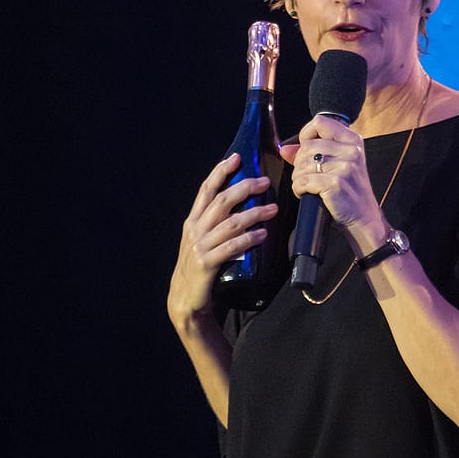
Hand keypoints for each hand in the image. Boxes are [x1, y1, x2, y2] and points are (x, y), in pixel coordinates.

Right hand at [166, 153, 276, 331]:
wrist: (185, 300)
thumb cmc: (200, 268)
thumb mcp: (204, 241)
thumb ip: (216, 224)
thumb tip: (241, 205)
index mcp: (193, 221)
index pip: (206, 190)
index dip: (220, 172)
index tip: (236, 157)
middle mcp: (194, 229)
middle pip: (221, 201)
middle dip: (244, 188)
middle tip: (264, 182)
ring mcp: (200, 246)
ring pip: (230, 223)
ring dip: (254, 213)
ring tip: (273, 209)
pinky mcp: (207, 264)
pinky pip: (232, 247)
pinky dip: (249, 239)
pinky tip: (262, 234)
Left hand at [282, 115, 383, 245]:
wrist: (365, 219)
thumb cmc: (350, 193)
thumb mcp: (337, 166)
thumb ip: (311, 153)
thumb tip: (284, 149)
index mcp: (353, 141)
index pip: (320, 122)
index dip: (306, 135)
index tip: (305, 149)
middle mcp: (351, 151)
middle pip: (307, 146)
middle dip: (300, 163)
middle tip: (307, 176)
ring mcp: (344, 167)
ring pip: (303, 164)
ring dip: (298, 178)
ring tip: (309, 187)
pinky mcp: (335, 184)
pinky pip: (303, 181)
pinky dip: (299, 189)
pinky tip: (308, 194)